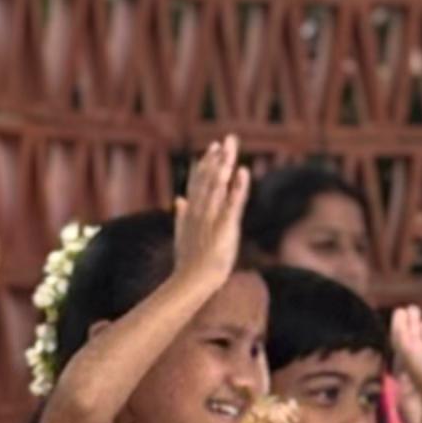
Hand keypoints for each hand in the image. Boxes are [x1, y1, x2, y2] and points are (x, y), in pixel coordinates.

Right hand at [171, 137, 247, 290]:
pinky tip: (242, 172)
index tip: (212, 148)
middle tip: (227, 139)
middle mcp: (200, 211)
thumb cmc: (189, 262)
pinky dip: (238, 187)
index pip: (198, 182)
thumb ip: (181, 215)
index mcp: (192, 211)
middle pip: (208, 179)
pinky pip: (232, 203)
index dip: (205, 164)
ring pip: (218, 187)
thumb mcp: (183, 234)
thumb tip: (179, 199)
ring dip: (224, 167)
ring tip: (231, 149)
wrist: (191, 282)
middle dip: (217, 159)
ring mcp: (211, 218)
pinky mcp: (224, 227)